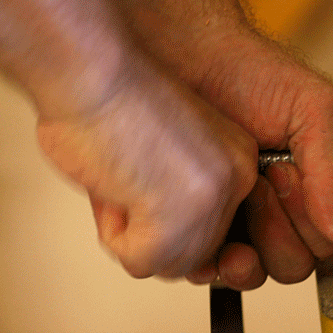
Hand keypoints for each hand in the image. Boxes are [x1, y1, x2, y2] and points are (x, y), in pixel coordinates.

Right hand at [36, 54, 258, 281]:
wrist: (93, 70)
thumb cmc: (109, 100)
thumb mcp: (160, 156)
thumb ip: (168, 202)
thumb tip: (156, 255)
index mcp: (236, 159)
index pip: (210, 229)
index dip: (163, 217)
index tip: (143, 190)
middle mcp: (239, 180)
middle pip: (192, 252)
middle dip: (145, 228)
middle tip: (124, 178)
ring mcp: (217, 202)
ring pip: (166, 262)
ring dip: (127, 229)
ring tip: (120, 175)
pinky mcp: (187, 221)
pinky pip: (141, 262)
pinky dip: (113, 231)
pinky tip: (115, 184)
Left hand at [182, 27, 332, 288]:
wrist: (178, 53)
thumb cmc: (248, 72)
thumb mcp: (315, 109)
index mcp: (314, 191)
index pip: (328, 246)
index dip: (311, 224)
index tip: (288, 177)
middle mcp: (275, 214)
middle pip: (289, 267)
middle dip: (276, 232)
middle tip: (258, 182)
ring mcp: (229, 224)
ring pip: (243, 276)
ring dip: (237, 249)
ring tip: (226, 201)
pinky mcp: (182, 226)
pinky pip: (191, 268)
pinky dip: (193, 252)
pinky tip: (192, 219)